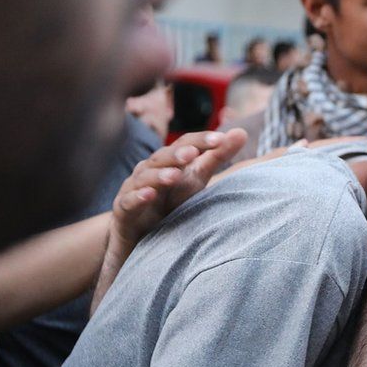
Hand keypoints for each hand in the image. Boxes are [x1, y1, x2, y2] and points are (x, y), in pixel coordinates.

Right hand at [111, 129, 245, 246]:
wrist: (140, 233)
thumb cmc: (170, 200)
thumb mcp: (197, 179)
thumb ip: (216, 157)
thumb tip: (242, 132)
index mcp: (169, 161)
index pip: (185, 145)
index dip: (201, 141)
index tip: (221, 139)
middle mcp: (149, 170)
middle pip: (162, 157)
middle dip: (177, 154)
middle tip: (193, 153)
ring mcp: (133, 189)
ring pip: (144, 177)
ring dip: (159, 175)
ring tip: (175, 176)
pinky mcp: (124, 211)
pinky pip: (128, 201)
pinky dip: (137, 197)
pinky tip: (149, 195)